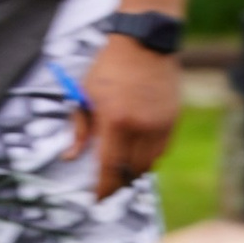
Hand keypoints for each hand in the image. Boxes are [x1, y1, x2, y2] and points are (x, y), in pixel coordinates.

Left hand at [73, 34, 181, 197]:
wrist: (144, 43)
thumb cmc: (110, 67)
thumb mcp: (85, 94)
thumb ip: (80, 129)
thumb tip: (70, 157)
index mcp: (115, 120)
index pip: (110, 167)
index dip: (103, 188)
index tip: (96, 199)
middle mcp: (141, 126)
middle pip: (131, 171)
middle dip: (118, 182)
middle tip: (107, 185)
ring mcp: (160, 124)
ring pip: (149, 164)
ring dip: (134, 171)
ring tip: (122, 169)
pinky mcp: (173, 120)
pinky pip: (162, 151)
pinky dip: (149, 157)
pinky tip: (137, 152)